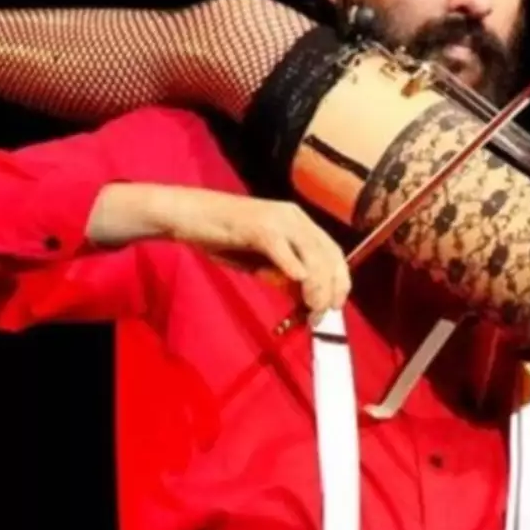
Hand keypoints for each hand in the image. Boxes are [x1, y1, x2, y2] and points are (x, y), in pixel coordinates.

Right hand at [90, 183, 351, 318]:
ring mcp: (277, 219)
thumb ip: (281, 274)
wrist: (189, 214)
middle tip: (321, 316)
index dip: (340, 280)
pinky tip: (295, 283)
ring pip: (311, 253)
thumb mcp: (259, 260)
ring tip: (312, 308)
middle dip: (330, 289)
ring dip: (316, 285)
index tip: (335, 307)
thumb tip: (302, 295)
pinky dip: (292, 266)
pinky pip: (281, 247)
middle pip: (328, 254)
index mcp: (298, 221)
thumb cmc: (222, 236)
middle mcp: (294, 217)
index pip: (333, 251)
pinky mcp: (257, 225)